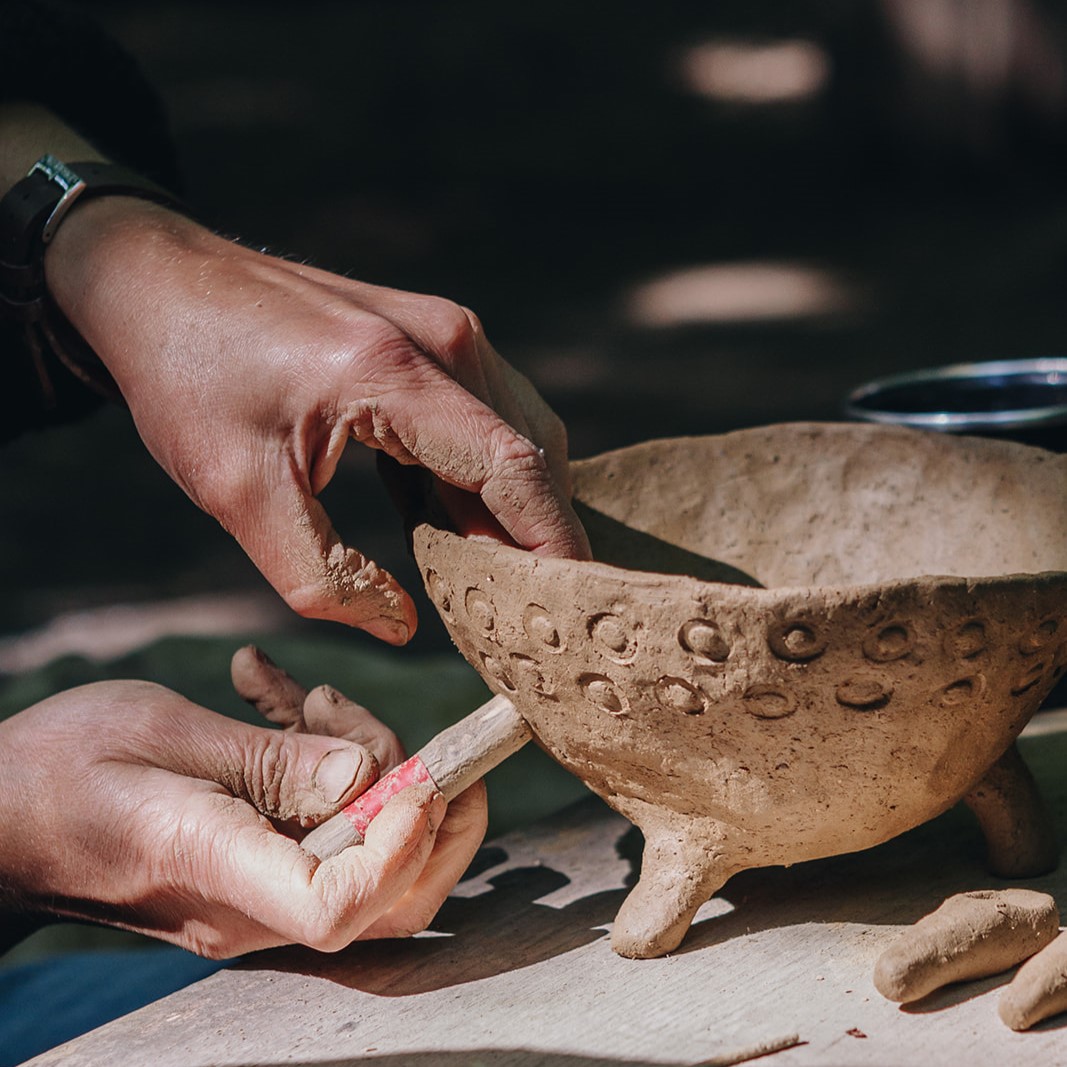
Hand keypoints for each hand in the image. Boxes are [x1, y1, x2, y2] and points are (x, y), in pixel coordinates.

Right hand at [0, 663, 486, 957]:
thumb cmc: (55, 767)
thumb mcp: (165, 732)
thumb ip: (275, 760)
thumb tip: (371, 780)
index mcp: (216, 869)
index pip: (341, 905)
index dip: (403, 844)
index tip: (417, 772)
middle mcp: (246, 906)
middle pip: (390, 900)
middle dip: (430, 811)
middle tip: (372, 722)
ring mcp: (253, 896)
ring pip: (368, 859)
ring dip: (370, 769)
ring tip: (309, 697)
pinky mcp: (254, 871)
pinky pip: (321, 832)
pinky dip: (324, 769)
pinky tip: (276, 699)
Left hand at [44, 197, 590, 642]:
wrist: (154, 280)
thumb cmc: (186, 374)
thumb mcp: (236, 491)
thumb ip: (322, 573)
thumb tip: (400, 626)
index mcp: (395, 373)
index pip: (517, 469)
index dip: (553, 546)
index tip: (571, 609)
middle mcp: (442, 339)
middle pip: (532, 455)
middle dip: (536, 538)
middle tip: (520, 616)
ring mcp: (441, 329)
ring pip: (518, 436)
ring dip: (510, 509)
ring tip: (484, 580)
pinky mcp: (429, 335)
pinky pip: (486, 417)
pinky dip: (482, 476)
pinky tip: (447, 522)